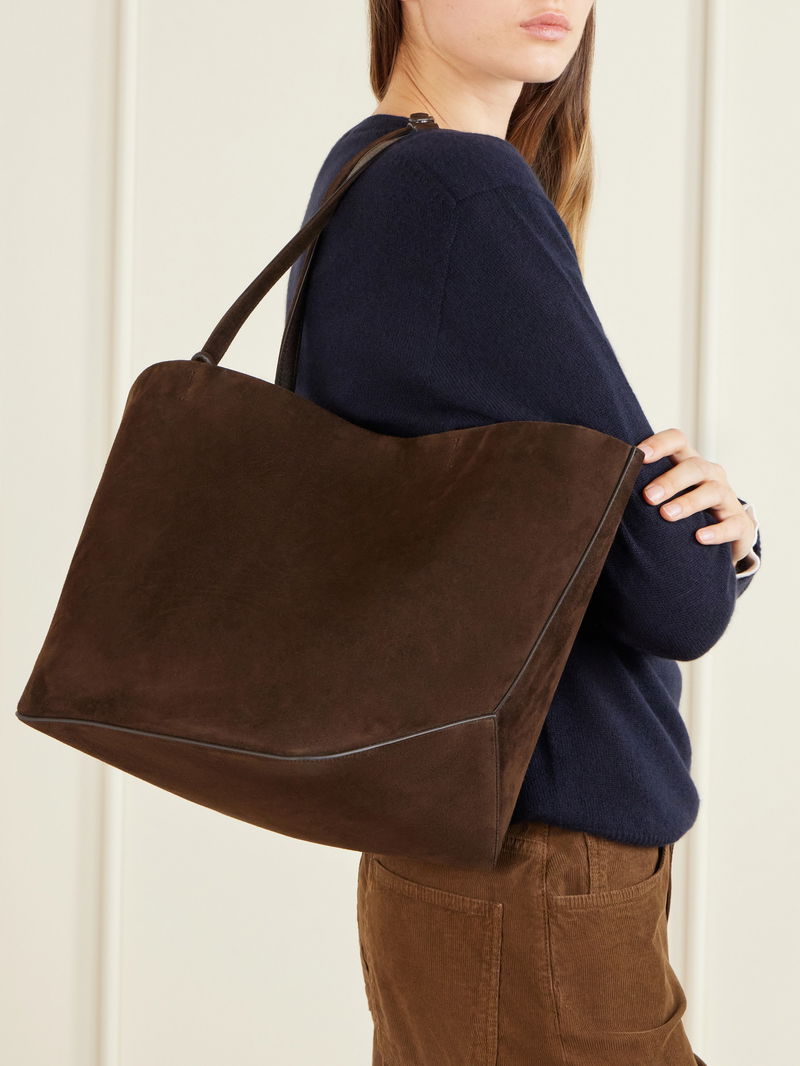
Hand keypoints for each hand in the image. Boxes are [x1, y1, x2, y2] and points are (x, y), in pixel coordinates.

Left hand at [636, 428, 756, 568]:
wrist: (721, 536)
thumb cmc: (680, 512)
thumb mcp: (663, 497)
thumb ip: (639, 489)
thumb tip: (597, 490)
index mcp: (687, 463)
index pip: (677, 441)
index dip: (660, 444)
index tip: (639, 455)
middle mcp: (709, 475)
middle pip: (694, 467)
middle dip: (670, 480)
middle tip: (648, 496)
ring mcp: (727, 498)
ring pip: (713, 491)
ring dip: (688, 502)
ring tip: (667, 514)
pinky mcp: (740, 524)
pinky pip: (733, 524)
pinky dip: (717, 531)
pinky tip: (699, 538)